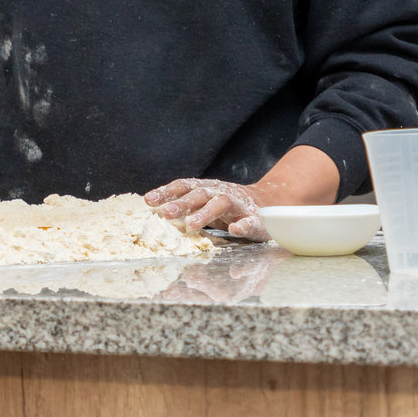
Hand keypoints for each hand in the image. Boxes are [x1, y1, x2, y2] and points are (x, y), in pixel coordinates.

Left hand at [145, 178, 267, 240]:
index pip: (184, 187)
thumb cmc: (229, 208)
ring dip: (205, 213)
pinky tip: (235, 229)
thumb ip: (186, 208)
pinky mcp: (257, 219)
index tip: (148, 200)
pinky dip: (242, 225)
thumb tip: (156, 213)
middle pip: (199, 194)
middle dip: (182, 203)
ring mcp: (239, 205)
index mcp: (207, 189)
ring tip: (191, 225)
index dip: (166, 192)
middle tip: (165, 213)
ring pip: (221, 204)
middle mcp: (221, 193)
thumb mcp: (206, 203)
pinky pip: (250, 221)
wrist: (269, 205)